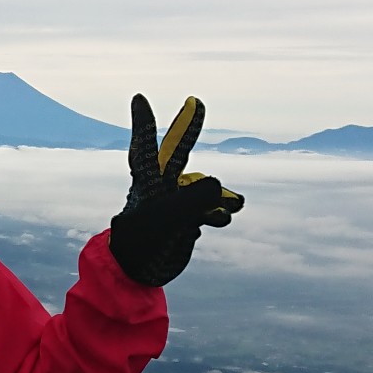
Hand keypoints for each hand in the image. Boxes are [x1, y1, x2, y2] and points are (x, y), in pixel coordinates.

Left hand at [108, 95, 243, 286]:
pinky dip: (221, 211)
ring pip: (203, 187)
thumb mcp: (167, 219)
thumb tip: (219, 185)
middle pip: (177, 153)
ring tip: (234, 205)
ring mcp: (176, 203)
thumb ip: (194, 198)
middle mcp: (162, 188)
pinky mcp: (188, 219)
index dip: (143, 124)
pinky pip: (211, 208)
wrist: (141, 273)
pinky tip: (224, 217)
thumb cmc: (143, 243)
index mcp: (147, 183)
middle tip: (195, 102)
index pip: (145, 148)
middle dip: (187, 129)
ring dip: (220, 194)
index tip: (138, 98)